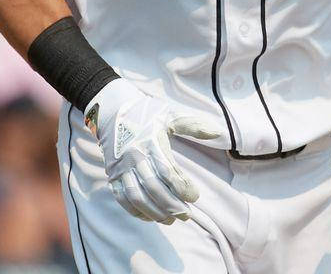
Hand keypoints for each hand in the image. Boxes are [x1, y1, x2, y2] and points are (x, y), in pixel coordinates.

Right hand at [85, 79, 218, 223]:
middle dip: (171, 205)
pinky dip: (135, 211)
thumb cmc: (146, 113)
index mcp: (151, 142)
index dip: (183, 188)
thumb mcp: (170, 115)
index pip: (168, 171)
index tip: (195, 196)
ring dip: (154, 212)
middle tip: (187, 215)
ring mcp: (121, 167)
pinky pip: (122, 198)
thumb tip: (218, 132)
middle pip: (153, 188)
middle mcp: (134, 156)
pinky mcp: (112, 174)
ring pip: (136, 197)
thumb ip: (193, 126)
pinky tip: (150, 217)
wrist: (111, 110)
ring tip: (170, 220)